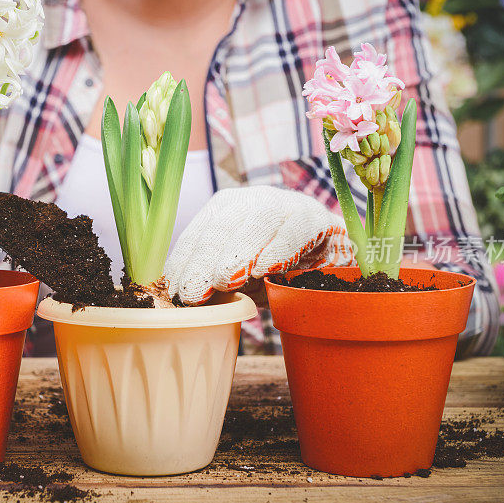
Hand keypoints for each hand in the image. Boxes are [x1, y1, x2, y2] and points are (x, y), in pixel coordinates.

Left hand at [164, 186, 353, 304]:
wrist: (330, 259)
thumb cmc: (274, 271)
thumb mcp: (239, 281)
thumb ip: (214, 286)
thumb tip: (184, 301)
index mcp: (225, 210)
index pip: (198, 234)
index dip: (184, 263)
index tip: (174, 292)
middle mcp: (251, 201)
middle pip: (221, 226)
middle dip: (203, 261)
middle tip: (193, 293)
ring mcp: (284, 204)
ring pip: (256, 222)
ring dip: (237, 252)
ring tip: (223, 281)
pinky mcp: (315, 216)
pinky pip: (295, 228)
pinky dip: (279, 249)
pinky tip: (265, 269)